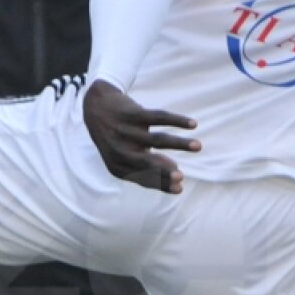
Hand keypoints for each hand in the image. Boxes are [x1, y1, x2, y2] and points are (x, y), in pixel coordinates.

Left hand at [82, 78, 199, 192]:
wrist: (96, 107)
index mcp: (117, 166)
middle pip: (146, 162)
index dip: (161, 183)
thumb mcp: (125, 155)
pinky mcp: (132, 114)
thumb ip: (148, 165)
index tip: (180, 188)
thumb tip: (176, 171)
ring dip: (179, 144)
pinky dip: (177, 121)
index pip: (142, 177)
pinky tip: (192, 125)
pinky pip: (159, 117)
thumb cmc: (117, 138)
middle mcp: (119, 150)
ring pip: (157, 140)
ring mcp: (125, 131)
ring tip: (198, 147)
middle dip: (163, 171)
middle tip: (182, 177)